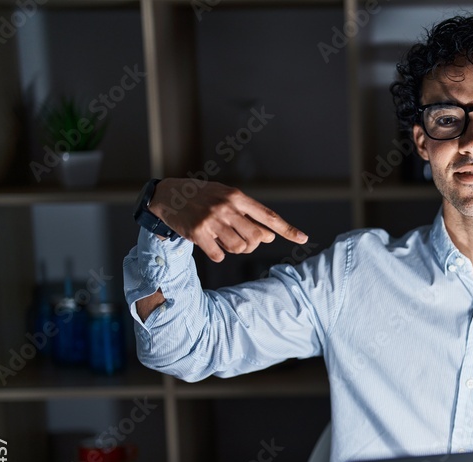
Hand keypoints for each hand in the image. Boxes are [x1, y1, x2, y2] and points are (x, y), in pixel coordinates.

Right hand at [149, 178, 307, 261]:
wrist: (169, 195)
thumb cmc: (204, 197)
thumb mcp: (228, 199)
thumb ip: (249, 215)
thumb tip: (269, 236)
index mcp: (237, 197)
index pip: (268, 216)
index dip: (287, 229)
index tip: (303, 239)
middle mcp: (226, 207)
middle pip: (256, 238)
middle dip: (252, 244)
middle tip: (241, 240)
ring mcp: (211, 220)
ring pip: (239, 248)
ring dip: (235, 249)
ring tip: (223, 239)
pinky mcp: (197, 233)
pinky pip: (219, 256)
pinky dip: (218, 254)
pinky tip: (210, 244)